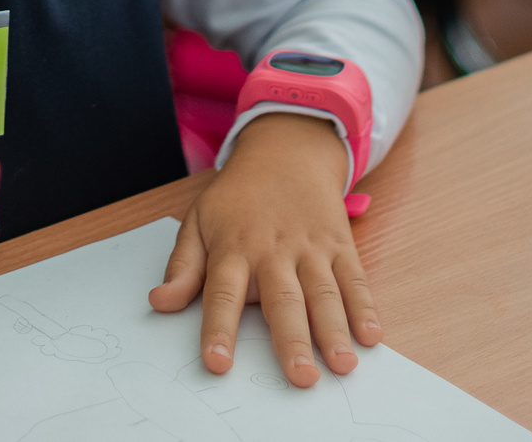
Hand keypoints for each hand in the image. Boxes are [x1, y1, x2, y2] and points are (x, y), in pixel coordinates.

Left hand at [148, 111, 376, 386]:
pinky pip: (354, 279)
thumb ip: (183, 266)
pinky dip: (365, 307)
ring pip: (324, 293)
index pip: (223, 294)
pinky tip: (371, 335)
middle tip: (301, 378)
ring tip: (342, 365)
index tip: (218, 364)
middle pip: (283, 300)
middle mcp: (274, 251)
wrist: (286, 151)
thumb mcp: (199, 221)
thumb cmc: (238, 198)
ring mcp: (311, 248)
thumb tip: (159, 302)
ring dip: (334, 330)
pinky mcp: (340, 245)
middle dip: (293, 340)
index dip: (219, 329)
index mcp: (234, 249)